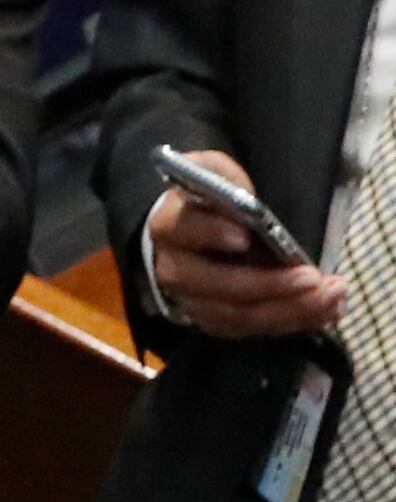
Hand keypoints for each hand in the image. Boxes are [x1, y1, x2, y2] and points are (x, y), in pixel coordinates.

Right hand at [145, 149, 348, 340]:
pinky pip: (247, 329)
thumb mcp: (216, 173)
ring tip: (330, 298)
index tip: (244, 235)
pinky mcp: (211, 319)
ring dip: (285, 310)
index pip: (182, 229)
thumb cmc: (210, 199)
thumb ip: (226, 178)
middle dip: (265, 285)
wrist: (193, 233)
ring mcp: (190, 300)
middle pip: (213, 285)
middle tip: (311, 278)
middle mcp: (173, 268)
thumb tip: (249, 199)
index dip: (210, 233)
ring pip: (232, 315)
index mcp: (171, 224)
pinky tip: (324, 313)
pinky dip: (288, 322)